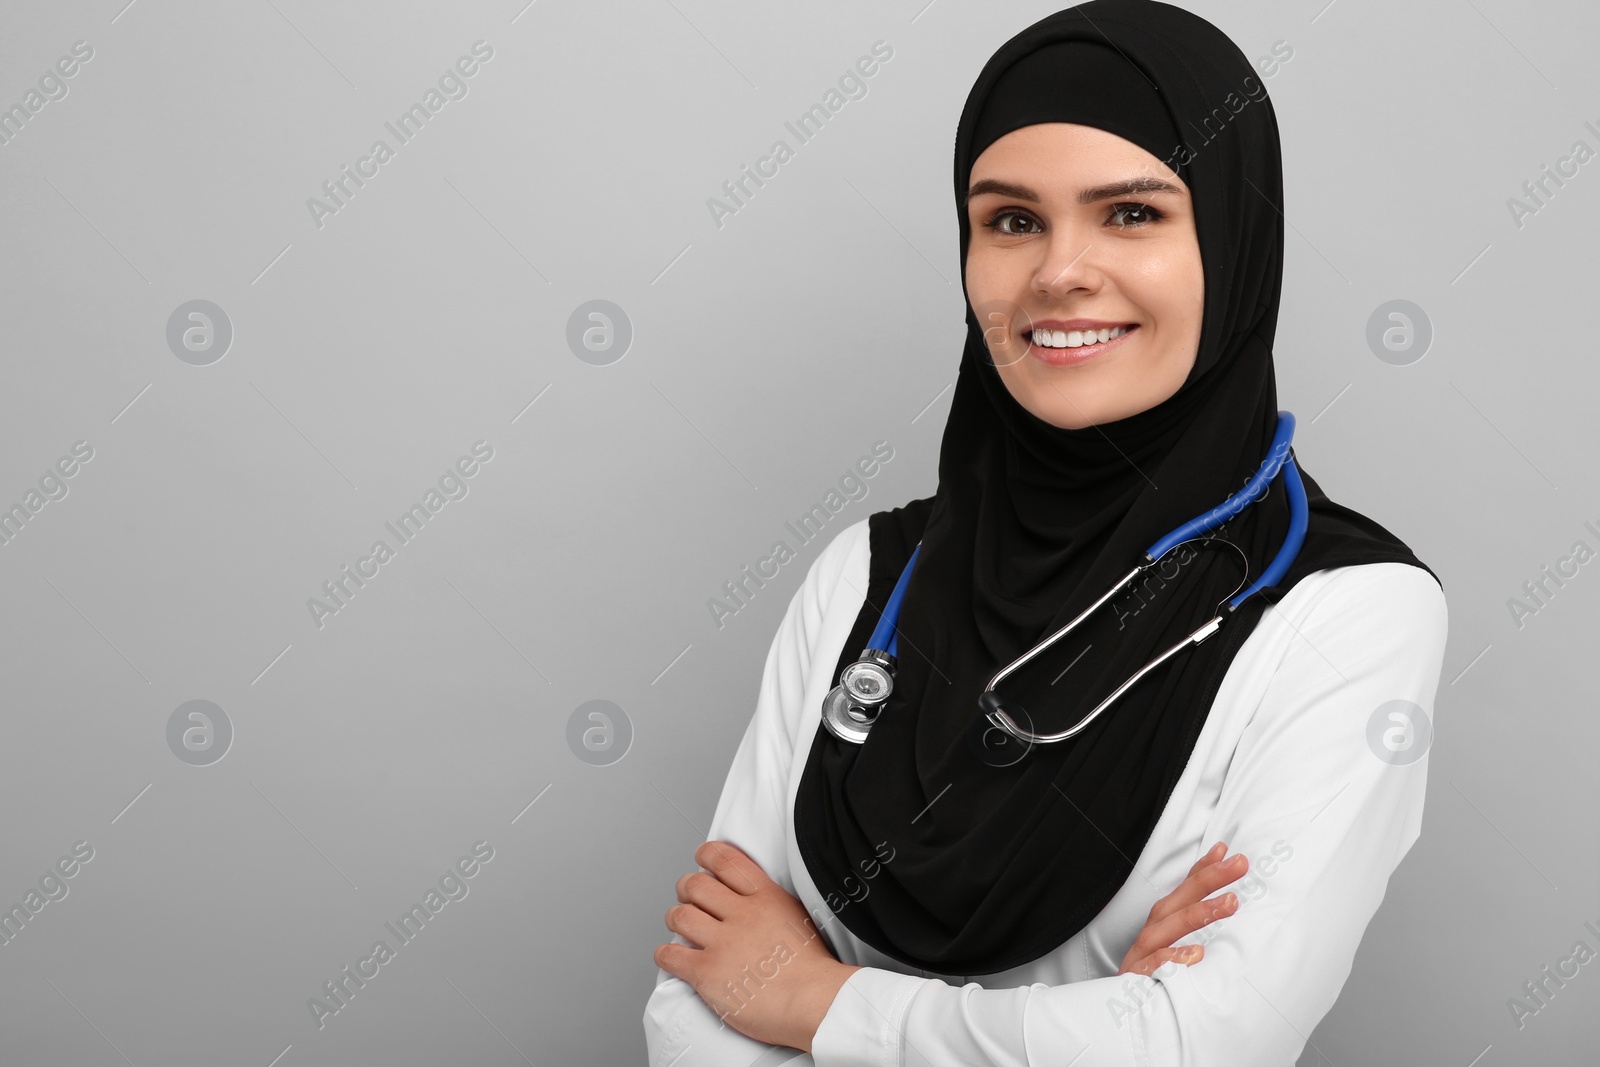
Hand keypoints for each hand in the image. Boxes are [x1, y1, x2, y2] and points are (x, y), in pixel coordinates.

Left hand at [655, 840, 861, 1052]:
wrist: (816, 1002)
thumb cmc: (813, 970)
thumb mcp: (797, 917)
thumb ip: (770, 903)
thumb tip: (753, 899)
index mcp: (765, 897)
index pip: (724, 860)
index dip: (706, 855)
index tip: (701, 858)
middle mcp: (742, 914)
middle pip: (695, 885)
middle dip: (685, 890)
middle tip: (687, 898)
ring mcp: (723, 943)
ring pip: (679, 916)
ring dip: (674, 919)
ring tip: (680, 927)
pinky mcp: (708, 973)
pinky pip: (671, 955)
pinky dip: (666, 955)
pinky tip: (672, 957)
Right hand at [1118, 841, 1247, 975]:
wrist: (1118, 1016)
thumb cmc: (1152, 980)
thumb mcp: (1175, 951)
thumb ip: (1196, 930)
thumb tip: (1227, 903)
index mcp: (1161, 927)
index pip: (1182, 892)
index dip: (1202, 869)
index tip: (1225, 850)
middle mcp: (1150, 935)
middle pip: (1177, 901)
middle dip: (1207, 879)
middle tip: (1239, 864)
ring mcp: (1141, 956)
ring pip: (1168, 929)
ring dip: (1198, 913)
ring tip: (1230, 903)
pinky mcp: (1136, 980)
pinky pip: (1154, 967)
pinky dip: (1172, 958)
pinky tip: (1195, 953)